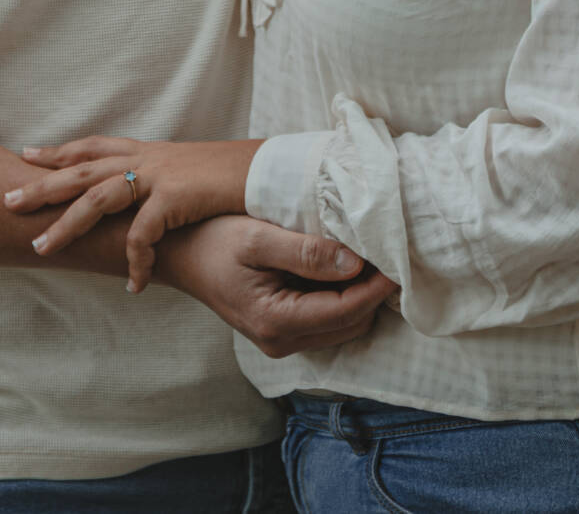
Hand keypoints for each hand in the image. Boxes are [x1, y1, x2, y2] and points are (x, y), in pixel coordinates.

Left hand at [6, 136, 255, 290]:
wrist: (270, 173)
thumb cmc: (237, 178)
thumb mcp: (193, 174)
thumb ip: (166, 183)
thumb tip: (152, 199)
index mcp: (149, 152)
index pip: (94, 147)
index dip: (61, 151)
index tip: (29, 153)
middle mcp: (147, 159)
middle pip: (81, 170)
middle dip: (42, 186)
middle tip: (7, 201)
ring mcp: (158, 176)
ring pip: (96, 200)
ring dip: (66, 227)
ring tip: (40, 250)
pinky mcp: (174, 197)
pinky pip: (141, 235)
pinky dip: (134, 262)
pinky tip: (132, 285)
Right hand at [156, 214, 397, 358]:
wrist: (179, 254)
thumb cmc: (213, 239)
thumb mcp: (258, 236)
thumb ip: (306, 252)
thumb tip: (355, 263)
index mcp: (275, 321)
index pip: (346, 311)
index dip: (378, 286)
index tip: (399, 257)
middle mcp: (280, 341)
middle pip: (351, 324)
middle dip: (373, 291)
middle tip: (389, 251)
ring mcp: (280, 341)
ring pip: (343, 327)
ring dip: (360, 295)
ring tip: (371, 255)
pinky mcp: (280, 332)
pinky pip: (326, 322)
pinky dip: (342, 298)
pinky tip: (344, 267)